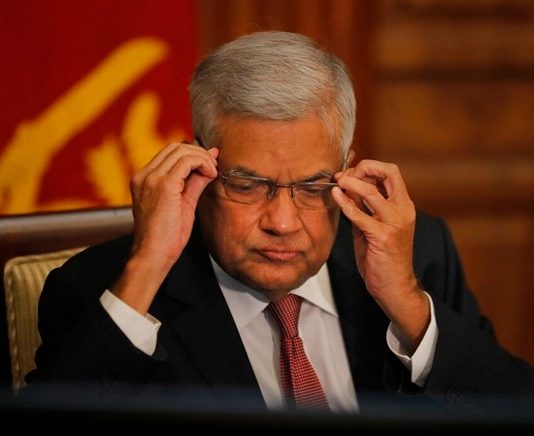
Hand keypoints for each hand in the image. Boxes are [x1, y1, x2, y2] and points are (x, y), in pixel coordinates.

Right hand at [130, 142, 217, 264]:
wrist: (153, 255)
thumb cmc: (166, 237)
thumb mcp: (183, 203)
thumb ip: (194, 182)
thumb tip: (208, 164)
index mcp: (144, 179)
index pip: (170, 153)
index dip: (193, 153)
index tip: (210, 162)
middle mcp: (144, 175)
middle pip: (175, 147)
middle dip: (199, 153)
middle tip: (214, 167)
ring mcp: (151, 178)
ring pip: (182, 151)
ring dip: (203, 158)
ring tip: (213, 173)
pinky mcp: (163, 185)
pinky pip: (187, 161)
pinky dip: (202, 163)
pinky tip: (210, 175)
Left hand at [332, 160, 428, 346]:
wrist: (394, 286)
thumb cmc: (382, 258)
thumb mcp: (371, 227)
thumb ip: (362, 208)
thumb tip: (345, 189)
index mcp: (403, 205)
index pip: (391, 172)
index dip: (369, 167)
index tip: (350, 174)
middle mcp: (403, 210)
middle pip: (389, 173)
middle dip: (364, 168)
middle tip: (345, 176)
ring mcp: (395, 223)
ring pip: (372, 191)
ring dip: (351, 183)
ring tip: (337, 181)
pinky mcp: (383, 237)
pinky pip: (361, 215)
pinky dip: (346, 204)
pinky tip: (336, 197)